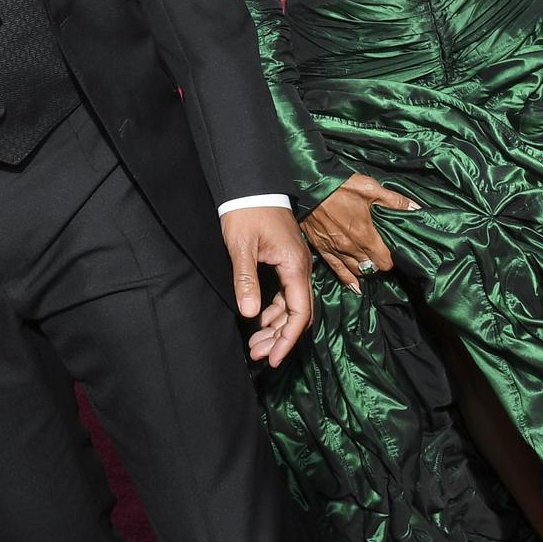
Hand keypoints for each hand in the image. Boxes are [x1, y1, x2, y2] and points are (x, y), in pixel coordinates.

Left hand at [222, 206, 314, 366]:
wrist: (250, 184)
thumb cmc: (246, 212)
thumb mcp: (242, 246)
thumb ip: (246, 279)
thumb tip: (251, 314)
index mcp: (294, 266)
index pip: (300, 313)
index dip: (288, 339)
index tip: (273, 358)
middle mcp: (300, 268)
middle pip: (298, 313)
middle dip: (279, 337)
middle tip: (257, 354)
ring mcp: (294, 264)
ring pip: (292, 305)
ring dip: (276, 325)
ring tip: (255, 343)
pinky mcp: (286, 261)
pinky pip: (286, 293)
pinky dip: (275, 310)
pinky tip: (259, 318)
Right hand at [298, 173, 419, 292]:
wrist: (307, 186)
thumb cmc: (340, 186)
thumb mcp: (371, 188)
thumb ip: (394, 201)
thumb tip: (417, 209)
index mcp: (366, 235)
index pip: (387, 261)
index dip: (394, 257)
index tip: (395, 248)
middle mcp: (352, 248)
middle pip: (374, 268)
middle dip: (381, 262)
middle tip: (383, 252)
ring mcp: (337, 251)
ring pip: (357, 271)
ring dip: (366, 268)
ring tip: (371, 261)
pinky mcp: (323, 250)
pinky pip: (338, 272)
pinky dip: (348, 280)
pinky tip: (355, 287)